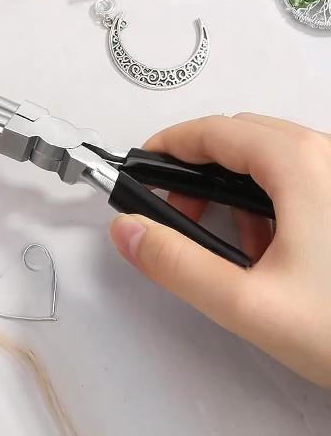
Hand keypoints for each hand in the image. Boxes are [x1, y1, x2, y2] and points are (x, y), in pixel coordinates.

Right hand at [109, 114, 330, 387]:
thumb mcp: (249, 304)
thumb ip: (175, 264)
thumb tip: (126, 231)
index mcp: (298, 164)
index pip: (213, 131)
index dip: (167, 146)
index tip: (140, 169)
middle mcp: (328, 155)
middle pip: (243, 137)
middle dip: (198, 168)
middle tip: (177, 211)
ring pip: (275, 157)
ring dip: (235, 185)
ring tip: (227, 240)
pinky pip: (304, 176)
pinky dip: (272, 197)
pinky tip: (272, 248)